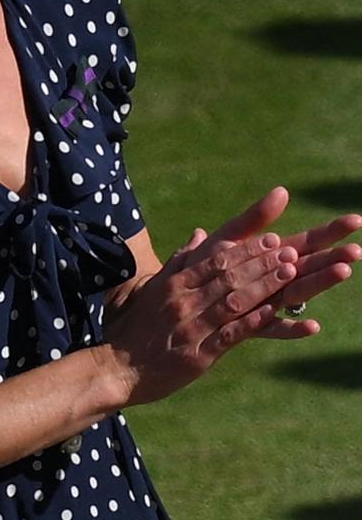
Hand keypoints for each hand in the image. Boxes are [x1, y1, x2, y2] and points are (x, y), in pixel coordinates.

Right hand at [97, 188, 361, 406]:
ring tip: (289, 274)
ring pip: (233, 301)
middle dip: (261, 263)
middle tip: (288, 253)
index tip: (270, 240)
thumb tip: (200, 234)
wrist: (117, 368)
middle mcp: (183, 301)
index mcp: (173, 284)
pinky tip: (274, 312)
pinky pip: (230, 334)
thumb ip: (179, 262)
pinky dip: (253, 322)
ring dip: (263, 286)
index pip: (214, 261)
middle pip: (228, 277)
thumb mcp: (153, 289)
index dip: (245, 250)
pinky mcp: (197, 355)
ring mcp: (190, 327)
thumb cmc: (135, 329)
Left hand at [168, 187, 361, 338]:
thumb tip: (283, 191)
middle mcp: (272, 281)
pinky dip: (291, 327)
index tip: (356, 220)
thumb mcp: (228, 238)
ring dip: (319, 283)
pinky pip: (272, 328)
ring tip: (343, 272)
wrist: (175, 301)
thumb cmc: (201, 267)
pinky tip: (312, 326)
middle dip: (333, 257)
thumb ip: (254, 219)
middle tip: (357, 250)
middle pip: (309, 267)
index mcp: (269, 257)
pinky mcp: (248, 327)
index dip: (330, 232)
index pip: (307, 242)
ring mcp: (264, 303)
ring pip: (297, 293)